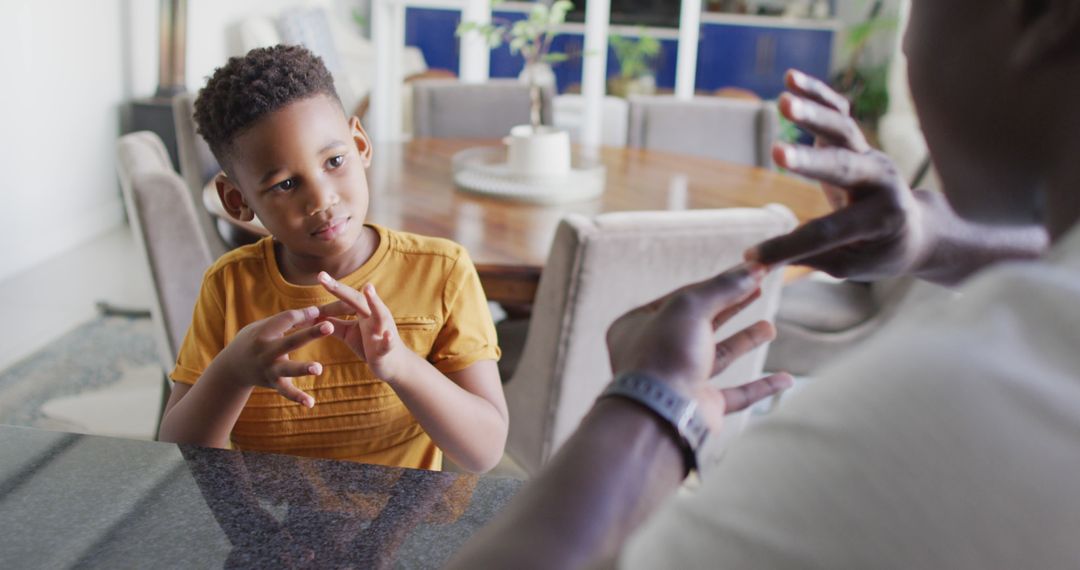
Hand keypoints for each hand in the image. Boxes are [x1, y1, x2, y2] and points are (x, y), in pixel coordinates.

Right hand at [218, 306, 332, 407]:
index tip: (321, 311)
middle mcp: (267, 351)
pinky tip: (311, 403)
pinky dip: (298, 398)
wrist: (232, 367)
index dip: (305, 314)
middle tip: (330, 326)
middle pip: (291, 341)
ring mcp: (270, 369)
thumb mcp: (264, 326)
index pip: (287, 320)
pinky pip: (287, 391)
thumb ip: (288, 320)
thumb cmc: (255, 339)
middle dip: (310, 333)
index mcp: (264, 333)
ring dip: (303, 368)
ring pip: (288, 369)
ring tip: (318, 368)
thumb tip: (317, 312)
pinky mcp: (273, 383)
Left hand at [317, 272, 411, 382]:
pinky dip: (388, 339)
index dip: (334, 287)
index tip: (320, 275)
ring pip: (379, 315)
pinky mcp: (387, 349)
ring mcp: (383, 331)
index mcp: (365, 311)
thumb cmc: (370, 346)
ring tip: (367, 289)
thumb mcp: (349, 332)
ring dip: (374, 302)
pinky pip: (388, 344)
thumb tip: (312, 315)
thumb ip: (333, 322)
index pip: (347, 296)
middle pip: (358, 300)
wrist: (394, 365)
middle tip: (322, 276)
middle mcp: (375, 316)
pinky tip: (387, 335)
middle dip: (341, 289)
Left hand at [606, 263, 792, 429]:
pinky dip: (761, 387)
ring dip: (745, 341)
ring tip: (770, 327)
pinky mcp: (700, 408)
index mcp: (640, 325)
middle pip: (702, 323)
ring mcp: (679, 381)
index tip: (749, 272)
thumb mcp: (690, 306)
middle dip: (731, 307)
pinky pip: (736, 395)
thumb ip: (722, 287)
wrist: (660, 415)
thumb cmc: (664, 354)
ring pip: (718, 357)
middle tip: (758, 290)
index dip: (718, 283)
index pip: (684, 297)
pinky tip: (785, 379)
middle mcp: (657, 352)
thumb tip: (753, 268)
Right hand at [745, 69, 935, 279]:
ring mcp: (869, 155)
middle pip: (843, 168)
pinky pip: (839, 111)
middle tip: (776, 154)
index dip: (787, 246)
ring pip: (843, 130)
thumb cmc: (877, 252)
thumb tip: (760, 261)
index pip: (827, 233)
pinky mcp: (857, 140)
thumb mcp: (850, 265)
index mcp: (880, 219)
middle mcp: (879, 181)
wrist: (915, 227)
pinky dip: (818, 92)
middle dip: (809, 162)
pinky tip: (790, 78)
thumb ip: (811, 258)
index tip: (753, 256)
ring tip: (784, 99)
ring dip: (813, 114)